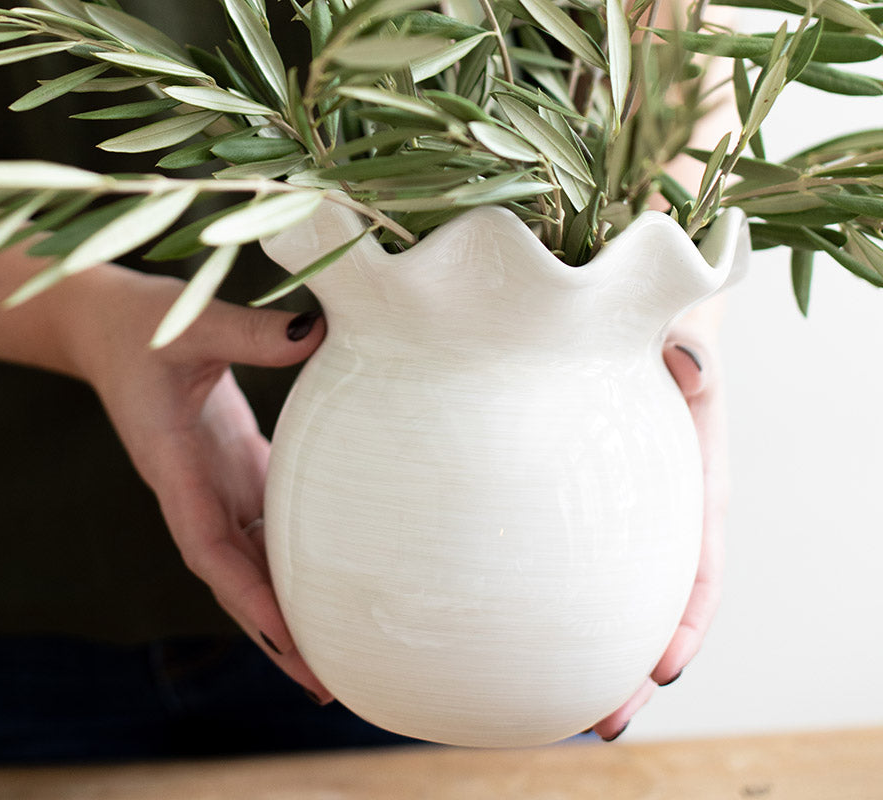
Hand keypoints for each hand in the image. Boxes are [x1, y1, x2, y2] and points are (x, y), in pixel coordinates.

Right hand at [58, 267, 330, 700]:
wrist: (106, 328)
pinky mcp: (232, 471)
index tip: (288, 641)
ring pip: (252, 564)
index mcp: (173, 468)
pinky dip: (293, 564)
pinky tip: (332, 588)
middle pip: (234, 580)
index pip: (208, 548)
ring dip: (287, 610)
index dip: (246, 595)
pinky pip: (265, 529)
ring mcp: (213, 486)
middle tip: (327, 686)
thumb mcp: (189, 324)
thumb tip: (319, 332)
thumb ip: (248, 333)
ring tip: (337, 657)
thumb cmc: (140, 324)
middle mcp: (194, 492)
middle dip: (274, 633)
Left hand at [591, 311, 728, 740]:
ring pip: (605, 600)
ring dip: (588, 660)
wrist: (616, 320)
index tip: (662, 668)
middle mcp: (657, 512)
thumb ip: (687, 346)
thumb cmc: (652, 328)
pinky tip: (507, 646)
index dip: (687, 621)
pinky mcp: (567, 507)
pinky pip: (560, 566)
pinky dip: (548, 612)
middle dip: (632, 670)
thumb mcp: (677, 331)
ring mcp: (612, 515)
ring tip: (560, 716)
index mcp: (693, 480)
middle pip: (652, 606)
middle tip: (605, 723)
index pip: (699, 565)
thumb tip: (687, 363)